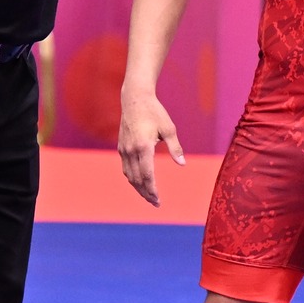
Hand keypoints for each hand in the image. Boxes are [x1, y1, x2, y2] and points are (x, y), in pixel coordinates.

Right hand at [118, 84, 184, 205]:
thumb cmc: (154, 112)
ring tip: (148, 196)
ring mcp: (124, 149)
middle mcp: (131, 150)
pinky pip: (126, 168)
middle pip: (137, 179)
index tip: (158, 200)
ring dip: (138, 188)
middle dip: (146, 193)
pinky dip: (133, 178)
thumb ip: (175, 147)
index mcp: (144, 147)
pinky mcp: (121, 147)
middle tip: (155, 203)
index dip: (153, 190)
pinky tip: (140, 182)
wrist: (134, 99)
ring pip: (129, 175)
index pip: (147, 175)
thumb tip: (182, 164)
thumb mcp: (169, 128)